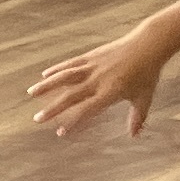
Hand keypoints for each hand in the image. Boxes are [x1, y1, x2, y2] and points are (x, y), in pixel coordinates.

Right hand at [28, 26, 167, 136]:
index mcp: (110, 92)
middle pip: (70, 96)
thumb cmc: (148, 73)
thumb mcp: (144, 97)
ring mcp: (92, 66)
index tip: (60, 132)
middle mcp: (98, 80)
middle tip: (37, 119)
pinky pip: (70, 64)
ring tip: (31, 93)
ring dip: (47, 85)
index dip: (72, 122)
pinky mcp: (91, 56)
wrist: (148, 44)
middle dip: (52, 108)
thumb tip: (134, 135)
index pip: (87, 110)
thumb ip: (137, 117)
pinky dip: (57, 69)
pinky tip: (44, 74)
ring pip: (65, 77)